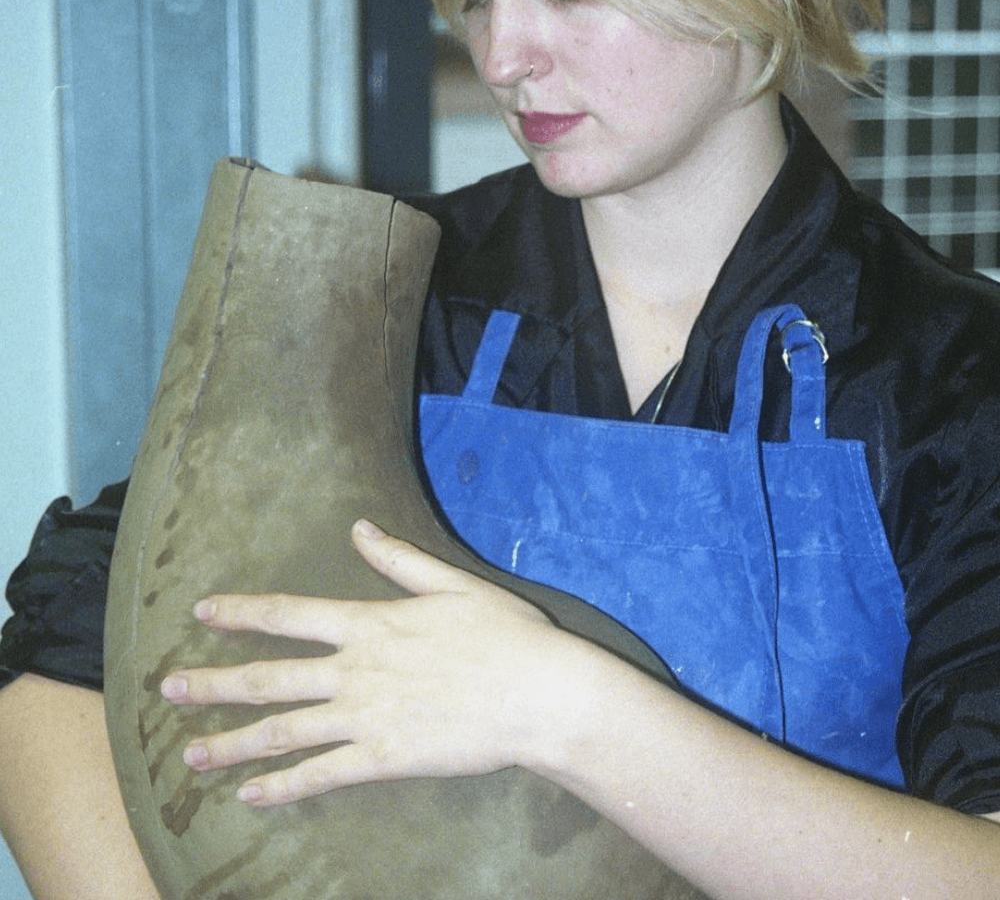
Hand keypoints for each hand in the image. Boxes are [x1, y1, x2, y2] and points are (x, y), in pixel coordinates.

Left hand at [160, 520, 579, 805]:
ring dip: (232, 742)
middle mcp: (355, 670)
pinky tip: (251, 796)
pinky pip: (321, 775)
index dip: (242, 613)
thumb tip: (359, 530)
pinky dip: (282, 787)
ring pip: (283, 732)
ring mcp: (365, 717)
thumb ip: (399, 560)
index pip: (290, 615)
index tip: (203, 613)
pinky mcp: (383, 760)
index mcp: (371, 624)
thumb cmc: (505, 635)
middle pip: (270, 678)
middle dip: (214, 683)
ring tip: (191, 754)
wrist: (539, 694)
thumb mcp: (452, 584)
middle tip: (168, 689)